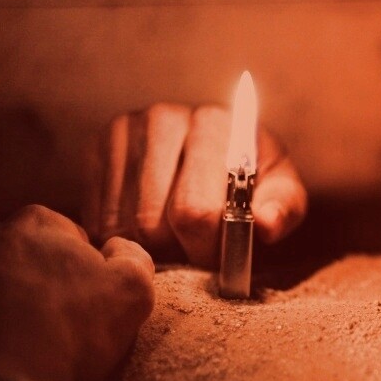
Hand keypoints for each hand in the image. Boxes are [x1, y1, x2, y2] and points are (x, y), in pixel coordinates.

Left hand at [0, 205, 154, 380]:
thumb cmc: (69, 335)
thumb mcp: (132, 292)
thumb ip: (134, 256)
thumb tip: (116, 247)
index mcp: (37, 221)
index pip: (68, 237)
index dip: (81, 270)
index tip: (82, 303)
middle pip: (18, 252)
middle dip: (31, 275)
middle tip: (44, 319)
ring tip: (7, 334)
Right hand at [83, 103, 307, 266]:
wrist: (223, 160)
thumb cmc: (256, 186)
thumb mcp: (283, 196)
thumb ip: (282, 209)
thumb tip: (265, 224)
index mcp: (216, 124)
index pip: (195, 211)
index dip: (206, 250)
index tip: (218, 262)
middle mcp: (165, 118)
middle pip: (153, 221)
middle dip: (178, 253)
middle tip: (196, 258)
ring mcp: (126, 130)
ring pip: (123, 225)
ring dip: (150, 250)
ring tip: (176, 244)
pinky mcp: (98, 148)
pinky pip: (99, 218)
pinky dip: (124, 239)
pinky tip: (150, 233)